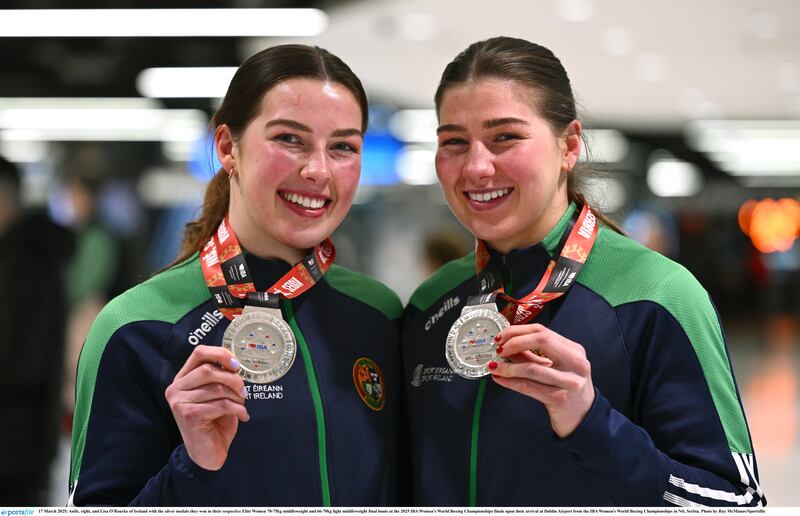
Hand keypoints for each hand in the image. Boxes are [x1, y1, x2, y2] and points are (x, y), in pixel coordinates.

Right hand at [165, 345, 248, 469]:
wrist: (207, 454)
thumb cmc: (214, 422)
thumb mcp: (217, 395)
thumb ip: (220, 377)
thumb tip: (234, 363)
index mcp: (182, 379)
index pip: (199, 353)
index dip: (220, 354)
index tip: (236, 365)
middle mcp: (176, 388)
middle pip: (209, 370)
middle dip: (233, 379)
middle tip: (243, 391)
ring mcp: (179, 402)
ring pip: (217, 388)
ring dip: (236, 396)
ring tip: (241, 404)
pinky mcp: (189, 415)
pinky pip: (221, 404)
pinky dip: (238, 409)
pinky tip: (242, 416)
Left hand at [491, 323, 593, 437]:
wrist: (583, 417)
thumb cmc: (567, 389)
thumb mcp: (555, 368)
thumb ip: (532, 356)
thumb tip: (506, 346)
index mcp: (574, 350)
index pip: (543, 330)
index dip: (518, 331)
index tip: (502, 337)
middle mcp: (576, 363)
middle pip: (541, 340)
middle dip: (514, 343)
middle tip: (499, 349)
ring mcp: (570, 381)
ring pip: (532, 368)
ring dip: (508, 366)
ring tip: (495, 367)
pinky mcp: (560, 399)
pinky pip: (529, 387)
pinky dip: (511, 382)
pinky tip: (500, 379)